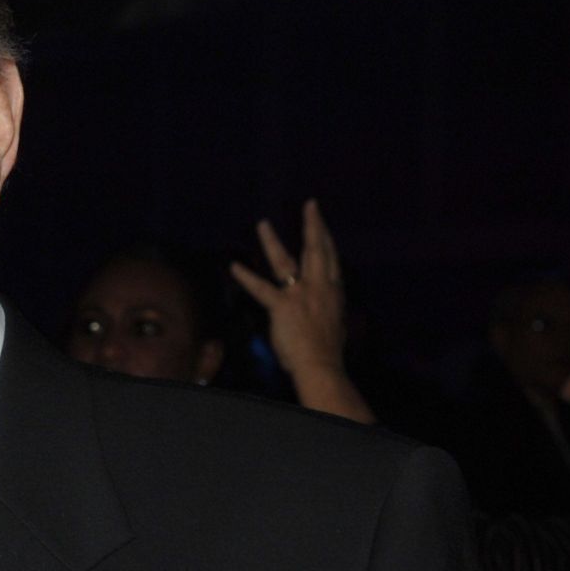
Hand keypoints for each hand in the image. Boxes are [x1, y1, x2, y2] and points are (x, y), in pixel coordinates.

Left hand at [230, 200, 374, 422]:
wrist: (321, 364)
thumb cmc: (327, 351)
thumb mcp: (336, 324)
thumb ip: (329, 310)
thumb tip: (327, 309)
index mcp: (334, 292)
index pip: (332, 259)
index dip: (327, 240)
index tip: (323, 226)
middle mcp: (320, 287)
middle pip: (317, 249)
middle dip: (314, 225)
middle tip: (311, 205)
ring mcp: (301, 294)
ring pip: (286, 260)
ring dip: (272, 241)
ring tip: (262, 224)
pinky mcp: (282, 306)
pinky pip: (261, 288)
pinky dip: (246, 277)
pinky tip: (234, 266)